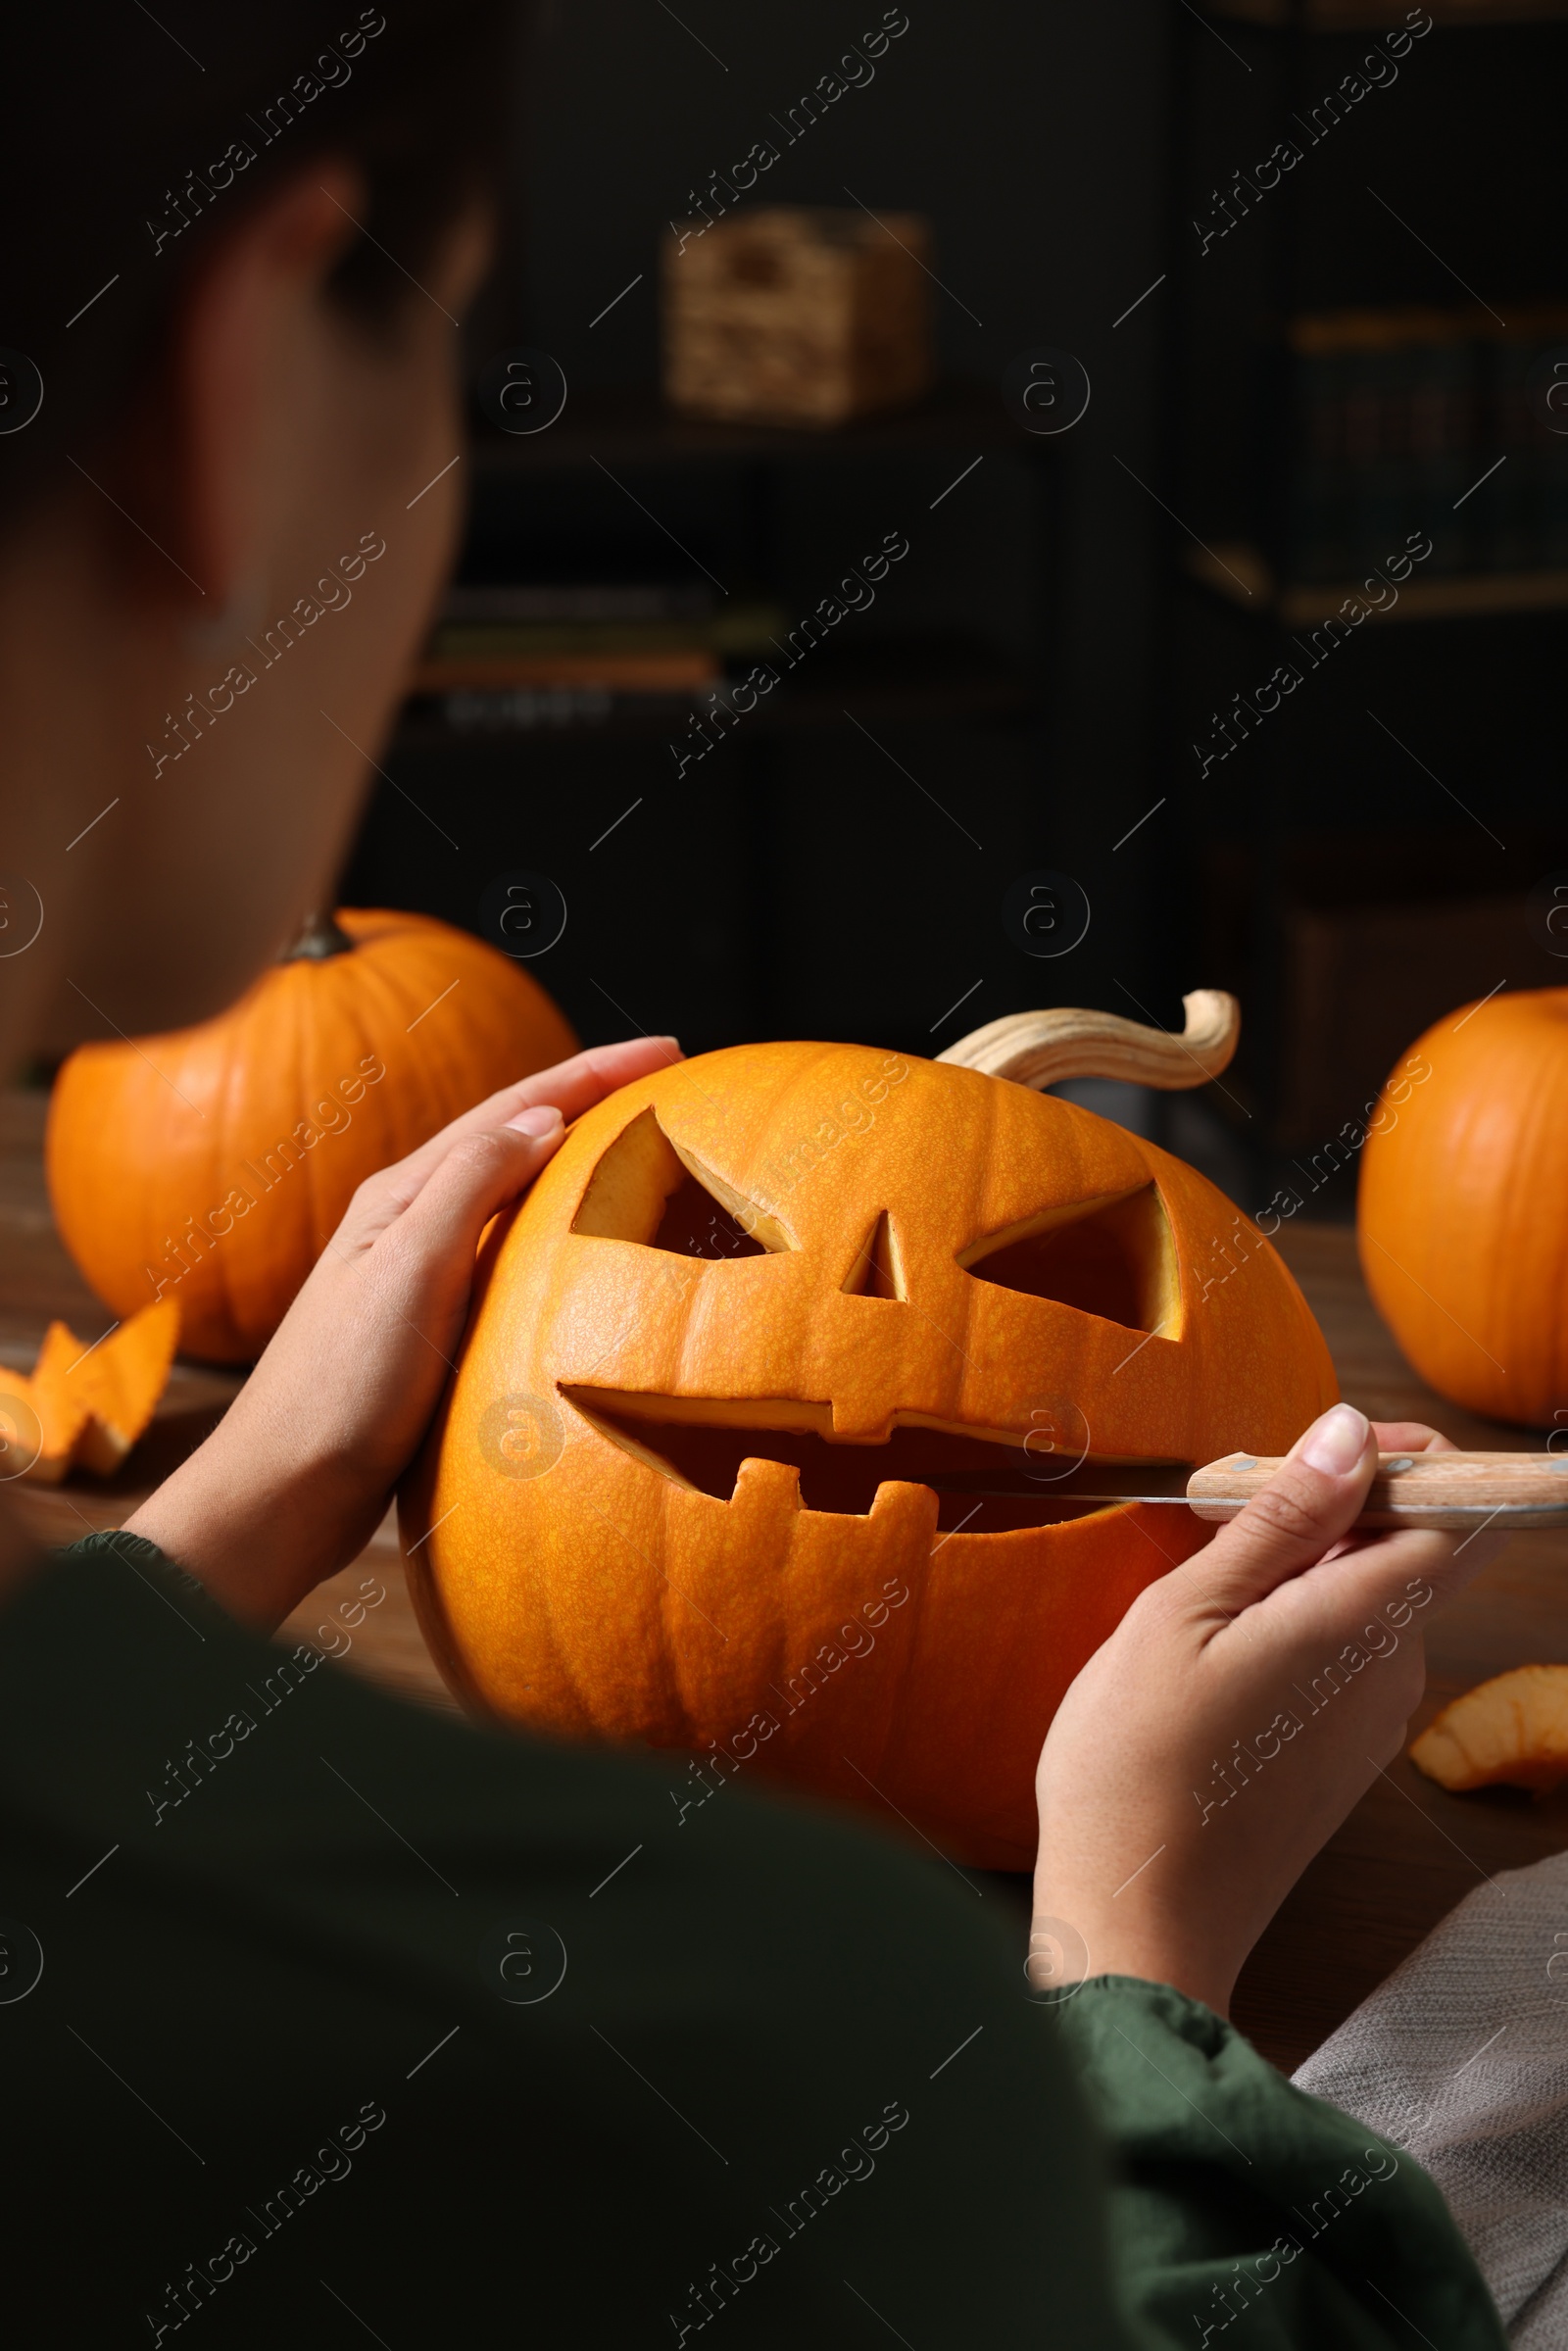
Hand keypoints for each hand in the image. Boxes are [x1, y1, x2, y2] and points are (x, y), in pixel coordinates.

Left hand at [124, 1037, 678, 1630]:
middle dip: (591, 1102)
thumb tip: (543, 1118)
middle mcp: (410, 1222)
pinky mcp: (433, 1333)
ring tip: (645, 1153)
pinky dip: (560, 1237)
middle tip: (670, 1083)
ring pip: (515, 1200)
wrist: (281, 1495)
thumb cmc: (340, 1385)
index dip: (592, 1073)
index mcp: (402, 1194)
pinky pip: (513, 1261)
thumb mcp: (409, 1270)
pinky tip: (590, 1259)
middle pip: (514, 1140)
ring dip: (577, 1164)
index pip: (512, 1109)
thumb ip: (470, 1187)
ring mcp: (420, 1277)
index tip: (670, 1049)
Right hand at [1032, 1404, 1507, 2016]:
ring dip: (1314, 1563)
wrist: (1136, 1920)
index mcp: (1363, 1624)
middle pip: (1415, 1552)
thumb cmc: (1138, 1762)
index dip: (1420, 1462)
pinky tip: (1219, 1640)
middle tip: (1240, 1497)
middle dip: (1347, 1504)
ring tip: (1213, 1567)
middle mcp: (1392, 1671)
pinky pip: (1348, 1656)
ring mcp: (1372, 1721)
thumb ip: (1280, 1519)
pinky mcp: (1341, 1758)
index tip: (1338, 1441)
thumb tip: (1353, 1431)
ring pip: (1376, 1603)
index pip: (1459, 1514)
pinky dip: (1301, 1620)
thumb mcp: (1186, 1611)